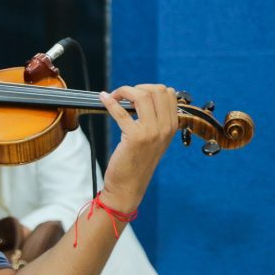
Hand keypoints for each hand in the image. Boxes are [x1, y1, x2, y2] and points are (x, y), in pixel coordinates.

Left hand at [99, 84, 178, 210]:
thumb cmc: (137, 162)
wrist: (129, 186)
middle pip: (157, 90)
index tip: (134, 95)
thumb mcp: (154, 140)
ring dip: (124, 91)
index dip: (148, 88)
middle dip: (137, 87)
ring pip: (142, 96)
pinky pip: (121, 111)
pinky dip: (110, 102)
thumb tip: (142, 96)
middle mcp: (165, 128)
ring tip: (114, 96)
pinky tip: (103, 98)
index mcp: (172, 126)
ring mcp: (152, 132)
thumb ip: (155, 120)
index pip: (168, 93)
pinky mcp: (135, 138)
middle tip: (122, 95)